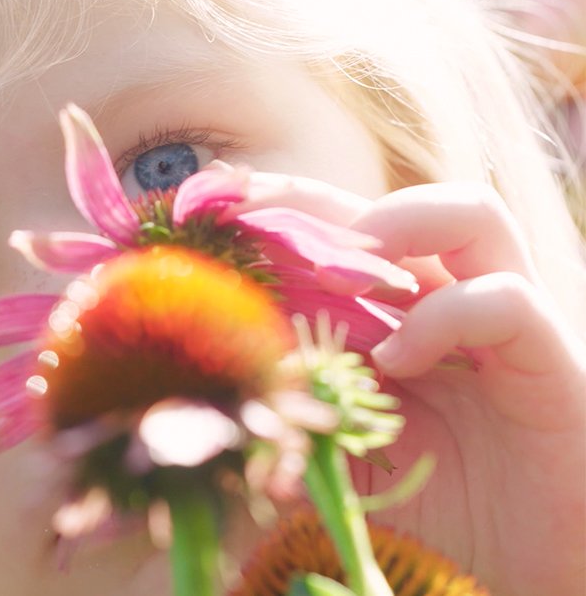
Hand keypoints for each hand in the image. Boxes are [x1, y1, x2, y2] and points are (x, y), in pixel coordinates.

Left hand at [240, 176, 585, 595]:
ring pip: (472, 216)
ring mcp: (508, 324)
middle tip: (249, 214)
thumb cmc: (421, 510)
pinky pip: (506, 301)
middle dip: (315, 201)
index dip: (280, 208)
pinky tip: (400, 360)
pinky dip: (445, 316)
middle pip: (394, 207)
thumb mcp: (331, 447)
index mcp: (398, 312)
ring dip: (394, 226)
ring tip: (334, 278)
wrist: (509, 572)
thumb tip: (209, 374)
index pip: (342, 229)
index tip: (212, 203)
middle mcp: (452, 301)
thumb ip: (287, 403)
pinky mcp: (553, 362)